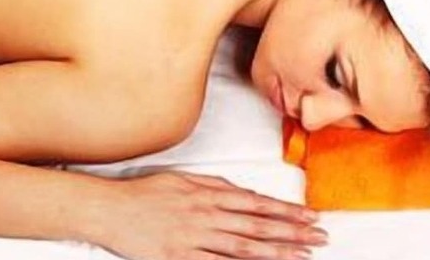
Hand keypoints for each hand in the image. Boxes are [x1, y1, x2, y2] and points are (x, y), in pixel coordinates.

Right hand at [97, 170, 326, 259]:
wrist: (110, 209)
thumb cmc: (145, 193)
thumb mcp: (182, 178)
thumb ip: (214, 184)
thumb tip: (242, 190)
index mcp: (207, 193)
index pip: (256, 203)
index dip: (286, 211)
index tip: (310, 216)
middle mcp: (206, 215)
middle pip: (257, 226)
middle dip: (291, 232)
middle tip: (319, 238)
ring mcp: (194, 239)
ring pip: (243, 247)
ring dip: (276, 252)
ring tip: (302, 255)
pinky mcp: (181, 258)